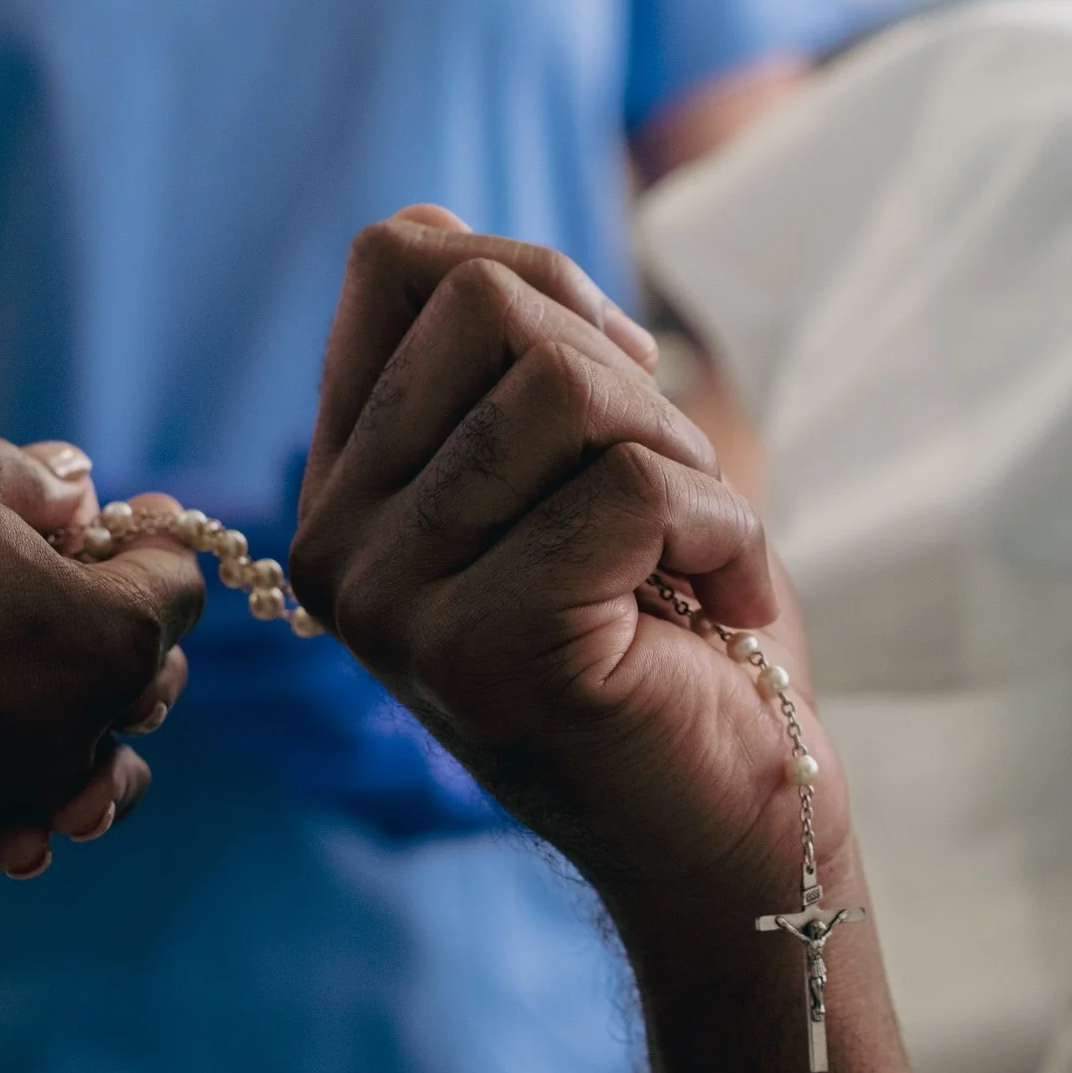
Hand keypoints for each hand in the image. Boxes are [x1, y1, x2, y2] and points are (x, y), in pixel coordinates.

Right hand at [0, 407, 205, 875]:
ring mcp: (7, 787)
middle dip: (129, 622)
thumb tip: (77, 490)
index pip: (177, 590)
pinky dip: (21, 797)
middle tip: (78, 577)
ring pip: (99, 779)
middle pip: (149, 682)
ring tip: (75, 697)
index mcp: (103, 638)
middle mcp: (73, 729)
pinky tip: (5, 764)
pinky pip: (12, 821)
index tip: (119, 514)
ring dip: (101, 736)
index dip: (153, 539)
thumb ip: (34, 475)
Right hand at [290, 207, 839, 912]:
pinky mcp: (493, 650)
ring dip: (683, 463)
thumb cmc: (676, 640)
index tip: (619, 377)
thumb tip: (461, 240)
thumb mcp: (575, 471)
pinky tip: (725, 605)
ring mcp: (400, 604)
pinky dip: (726, 531)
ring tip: (693, 559)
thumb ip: (504, 362)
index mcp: (350, 489)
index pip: (396, 260)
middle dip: (629, 381)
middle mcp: (341, 547)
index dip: (540, 275)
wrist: (730, 831)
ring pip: (565, 390)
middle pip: (488, 303)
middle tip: (672, 502)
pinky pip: (635, 488)